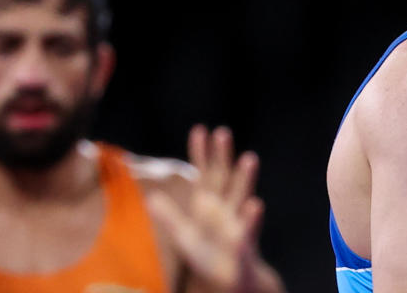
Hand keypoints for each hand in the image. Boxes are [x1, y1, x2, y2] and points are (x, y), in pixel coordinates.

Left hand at [147, 125, 283, 292]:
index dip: (201, 153)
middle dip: (223, 156)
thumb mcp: (184, 236)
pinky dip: (251, 218)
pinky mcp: (243, 244)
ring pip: (241, 195)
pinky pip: (248, 230)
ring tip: (250, 158)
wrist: (232, 277)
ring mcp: (236, 223)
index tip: (199, 129)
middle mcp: (224, 207)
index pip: (205, 173)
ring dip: (245, 177)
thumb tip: (150, 198)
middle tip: (222, 132)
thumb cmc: (207, 255)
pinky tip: (255, 206)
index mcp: (208, 204)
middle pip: (224, 177)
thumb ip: (170, 217)